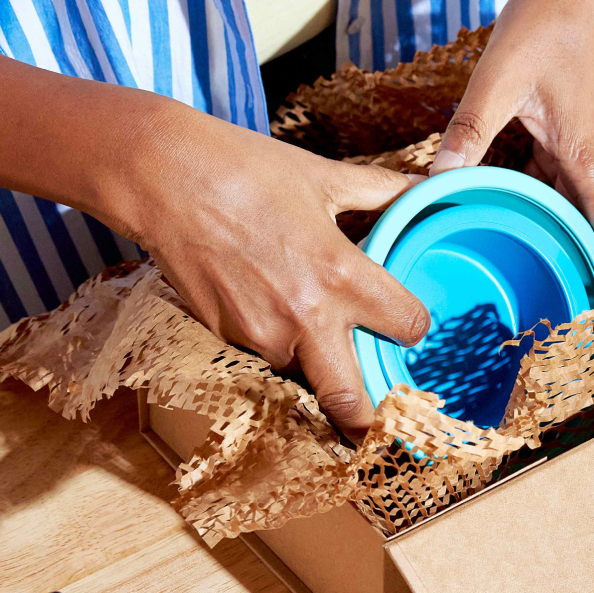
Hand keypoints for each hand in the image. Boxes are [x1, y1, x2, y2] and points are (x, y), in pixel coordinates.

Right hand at [104, 101, 430, 440]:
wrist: (166, 180)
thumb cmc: (246, 171)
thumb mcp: (324, 177)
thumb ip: (382, 191)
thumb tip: (426, 187)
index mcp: (341, 276)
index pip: (407, 326)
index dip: (415, 325)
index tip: (409, 323)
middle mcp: (305, 318)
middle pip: (350, 402)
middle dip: (368, 420)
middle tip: (380, 421)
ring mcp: (260, 335)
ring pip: (303, 376)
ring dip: (315, 365)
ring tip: (310, 328)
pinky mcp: (224, 337)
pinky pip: (264, 354)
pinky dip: (275, 342)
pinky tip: (266, 302)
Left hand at [429, 0, 593, 332]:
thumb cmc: (546, 19)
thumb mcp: (498, 78)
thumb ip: (468, 131)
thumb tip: (433, 182)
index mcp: (584, 154)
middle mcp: (589, 154)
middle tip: (591, 322)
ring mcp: (578, 140)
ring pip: (572, 204)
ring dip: (567, 239)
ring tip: (554, 282)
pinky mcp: (564, 126)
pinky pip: (554, 178)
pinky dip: (540, 202)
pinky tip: (512, 215)